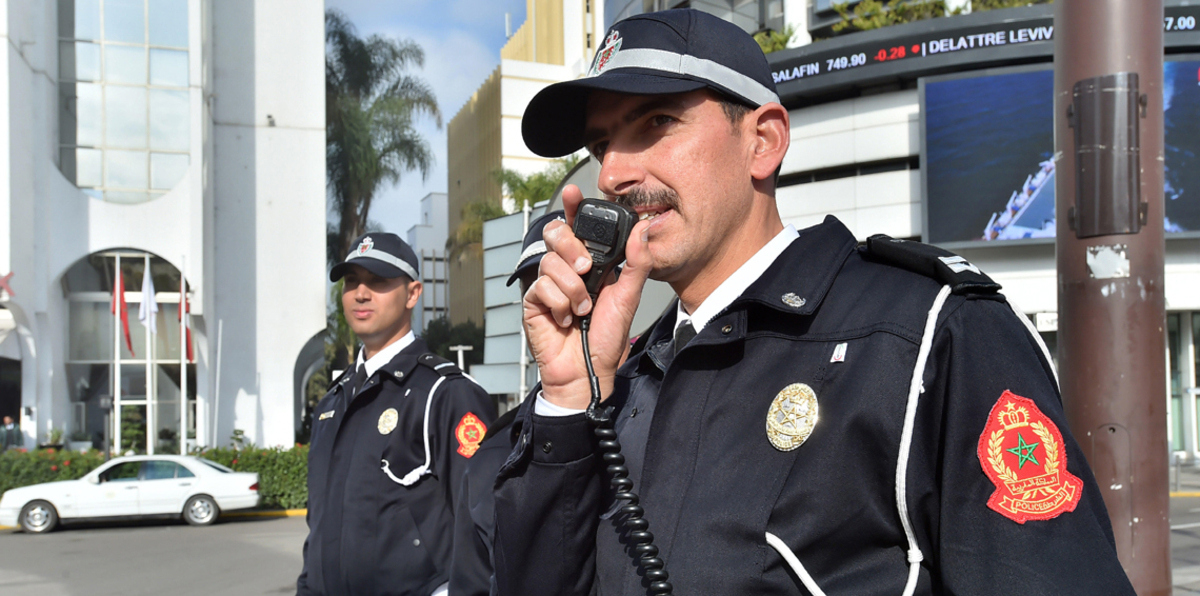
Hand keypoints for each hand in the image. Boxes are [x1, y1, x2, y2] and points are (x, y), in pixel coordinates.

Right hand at [523, 185, 651, 409]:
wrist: (588, 372)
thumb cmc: (606, 337)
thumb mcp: (628, 297)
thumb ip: (636, 262)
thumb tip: (644, 228)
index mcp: (589, 263)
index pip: (578, 228)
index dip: (572, 208)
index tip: (574, 192)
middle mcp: (566, 269)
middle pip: (555, 235)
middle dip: (571, 248)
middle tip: (586, 270)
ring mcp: (548, 284)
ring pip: (551, 262)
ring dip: (572, 289)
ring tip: (582, 309)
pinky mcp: (533, 301)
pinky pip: (542, 286)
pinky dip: (559, 304)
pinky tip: (566, 319)